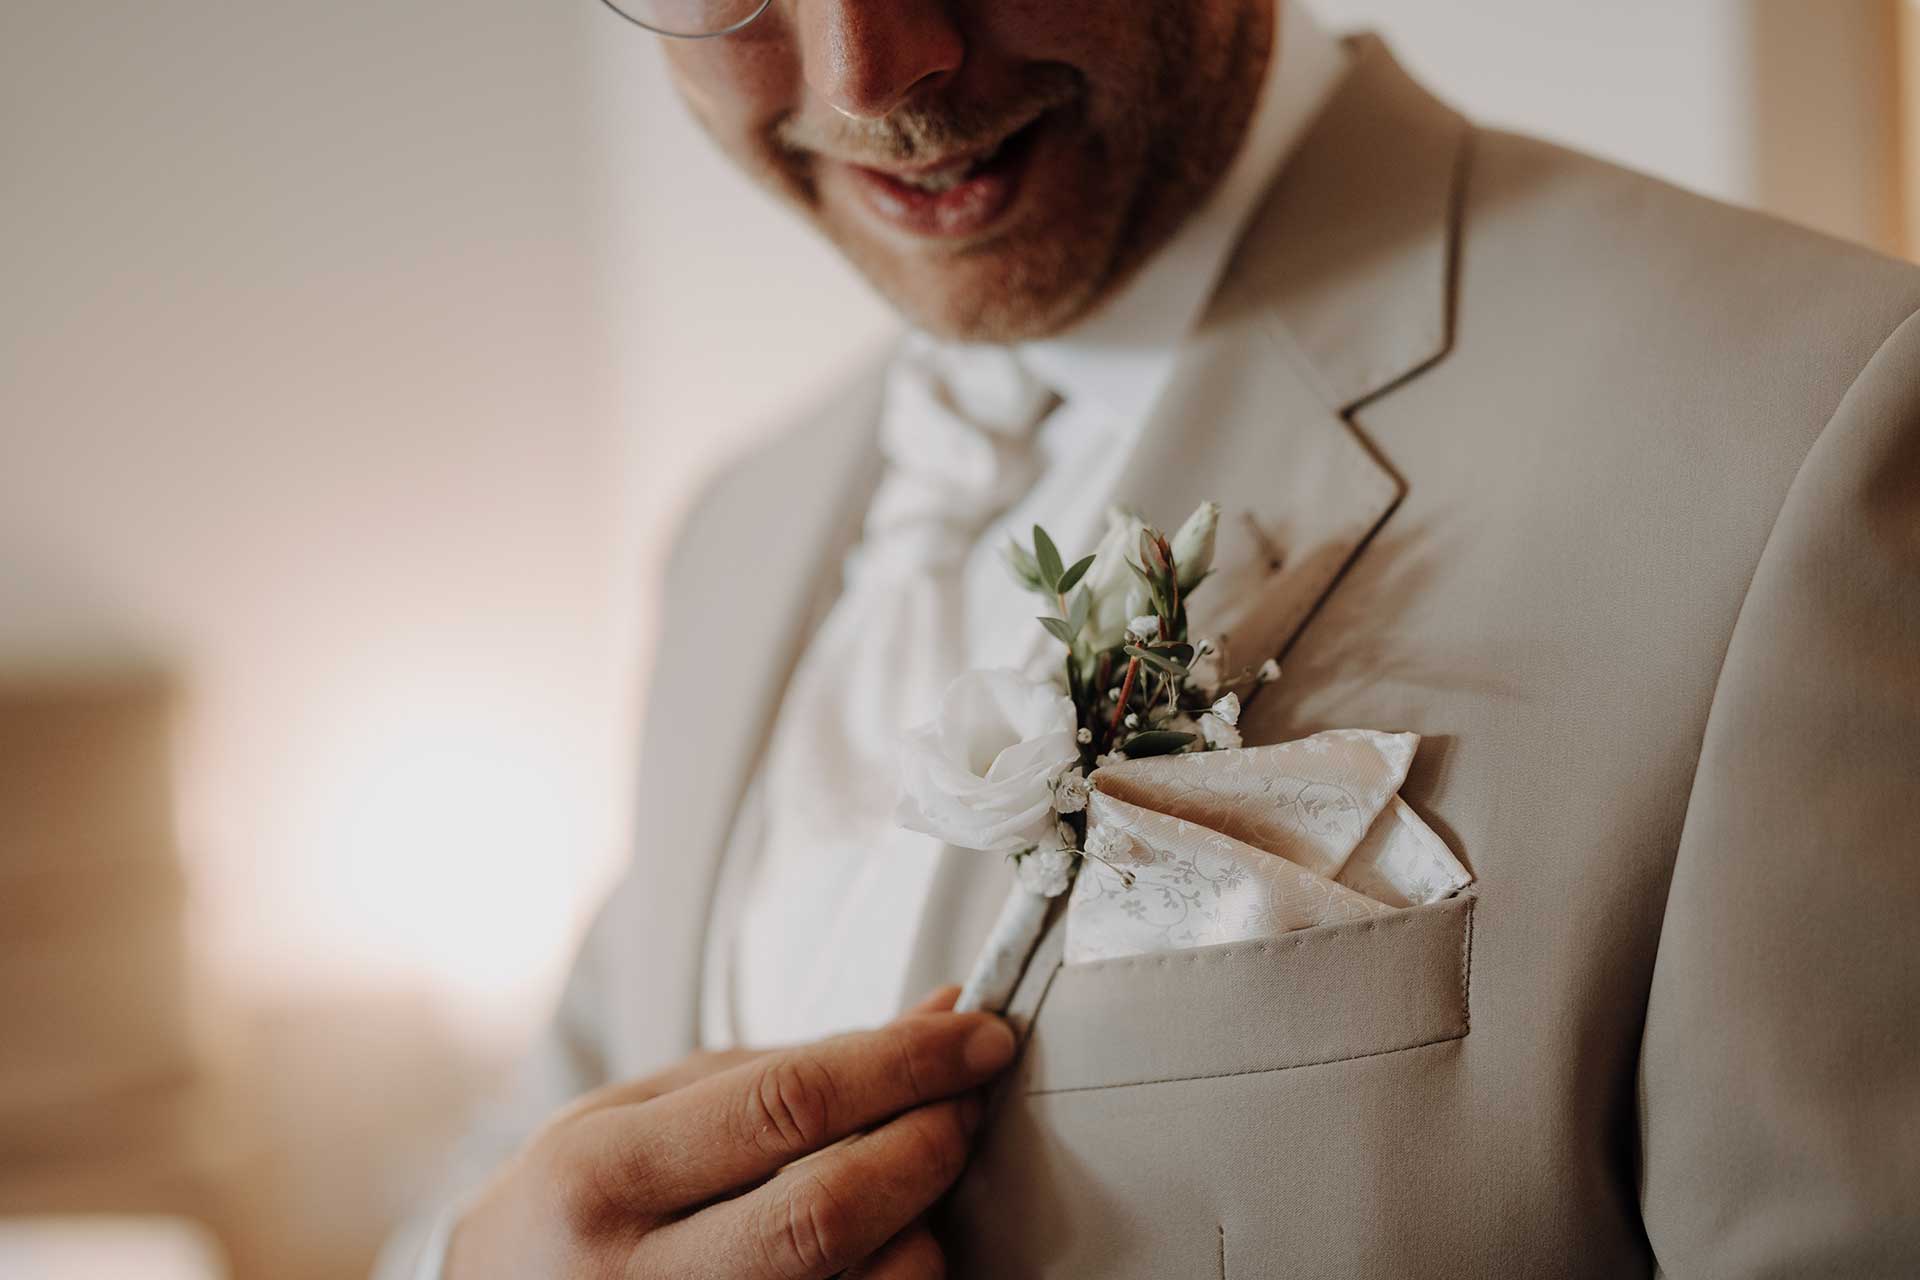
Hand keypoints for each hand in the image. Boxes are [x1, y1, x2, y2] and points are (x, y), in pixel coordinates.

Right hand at [446, 988, 1012, 1278]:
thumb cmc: (578, 1204)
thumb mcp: (646, 1108)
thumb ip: (789, 1067)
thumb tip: (936, 1016)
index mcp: (604, 1173)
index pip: (788, 1104)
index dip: (904, 1064)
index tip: (974, 1036)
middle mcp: (633, 1276)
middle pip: (831, 1212)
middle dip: (929, 1143)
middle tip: (966, 1100)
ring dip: (925, 1223)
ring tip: (917, 1179)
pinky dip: (897, 1274)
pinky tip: (890, 1237)